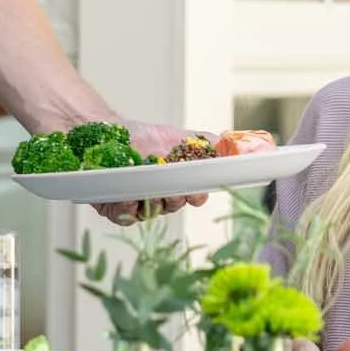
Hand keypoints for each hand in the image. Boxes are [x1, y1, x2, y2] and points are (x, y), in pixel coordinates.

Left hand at [94, 121, 213, 225]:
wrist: (108, 134)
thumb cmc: (143, 138)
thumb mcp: (181, 137)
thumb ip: (211, 144)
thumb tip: (241, 148)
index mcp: (178, 184)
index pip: (194, 196)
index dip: (197, 195)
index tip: (197, 191)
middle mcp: (161, 197)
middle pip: (175, 205)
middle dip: (175, 197)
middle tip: (174, 187)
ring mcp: (139, 205)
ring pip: (152, 212)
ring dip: (152, 200)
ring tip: (148, 187)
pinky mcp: (116, 210)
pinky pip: (125, 216)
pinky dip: (127, 207)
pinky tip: (127, 197)